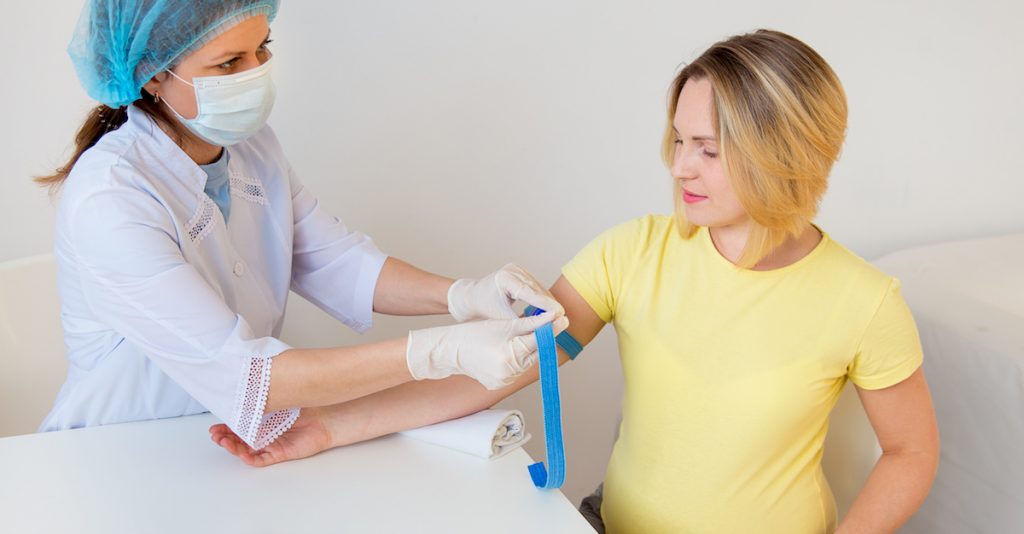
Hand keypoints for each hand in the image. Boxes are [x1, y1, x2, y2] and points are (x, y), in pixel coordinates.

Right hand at [209, 407, 331, 466]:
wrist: (326, 417)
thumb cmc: (306, 405)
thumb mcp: (279, 399)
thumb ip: (262, 400)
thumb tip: (242, 393)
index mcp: (263, 420)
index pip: (239, 425)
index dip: (226, 426)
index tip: (214, 425)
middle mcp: (265, 433)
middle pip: (240, 439)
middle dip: (225, 437)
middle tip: (215, 435)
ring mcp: (271, 444)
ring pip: (247, 450)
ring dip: (234, 447)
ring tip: (223, 442)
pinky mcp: (280, 453)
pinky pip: (262, 459)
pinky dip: (251, 457)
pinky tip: (242, 453)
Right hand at [407, 312, 568, 389]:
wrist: (450, 351)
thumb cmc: (474, 334)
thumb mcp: (503, 325)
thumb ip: (531, 323)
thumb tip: (553, 317)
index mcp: (508, 355)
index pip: (538, 341)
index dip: (551, 329)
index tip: (563, 319)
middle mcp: (508, 373)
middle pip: (535, 354)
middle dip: (541, 340)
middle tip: (550, 324)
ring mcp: (504, 382)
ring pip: (527, 363)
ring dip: (530, 350)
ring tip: (525, 337)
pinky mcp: (499, 386)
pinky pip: (516, 371)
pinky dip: (518, 360)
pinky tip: (512, 350)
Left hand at [447, 263, 563, 321]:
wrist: (469, 299)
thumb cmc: (481, 310)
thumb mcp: (500, 319)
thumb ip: (520, 323)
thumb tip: (541, 331)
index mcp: (505, 278)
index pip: (530, 292)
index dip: (546, 304)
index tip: (559, 314)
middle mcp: (512, 270)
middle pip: (537, 289)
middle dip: (549, 304)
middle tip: (562, 318)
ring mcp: (517, 270)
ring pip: (538, 288)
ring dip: (547, 302)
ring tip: (558, 317)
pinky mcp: (520, 274)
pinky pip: (535, 287)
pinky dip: (541, 299)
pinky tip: (549, 310)